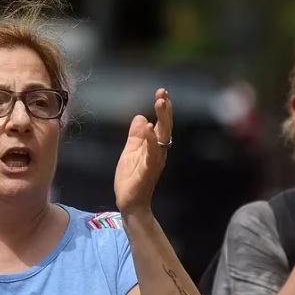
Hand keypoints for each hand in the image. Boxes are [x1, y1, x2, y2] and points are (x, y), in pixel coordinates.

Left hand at [114, 88, 171, 214]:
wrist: (129, 202)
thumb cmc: (131, 178)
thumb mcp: (130, 151)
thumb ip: (136, 136)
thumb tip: (141, 118)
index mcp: (154, 146)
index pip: (161, 124)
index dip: (163, 109)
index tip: (162, 92)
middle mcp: (159, 151)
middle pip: (165, 127)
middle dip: (165, 110)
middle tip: (163, 93)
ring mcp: (155, 160)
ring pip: (162, 137)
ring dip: (162, 120)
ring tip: (160, 103)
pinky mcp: (148, 170)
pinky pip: (151, 153)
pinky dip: (151, 140)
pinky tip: (149, 128)